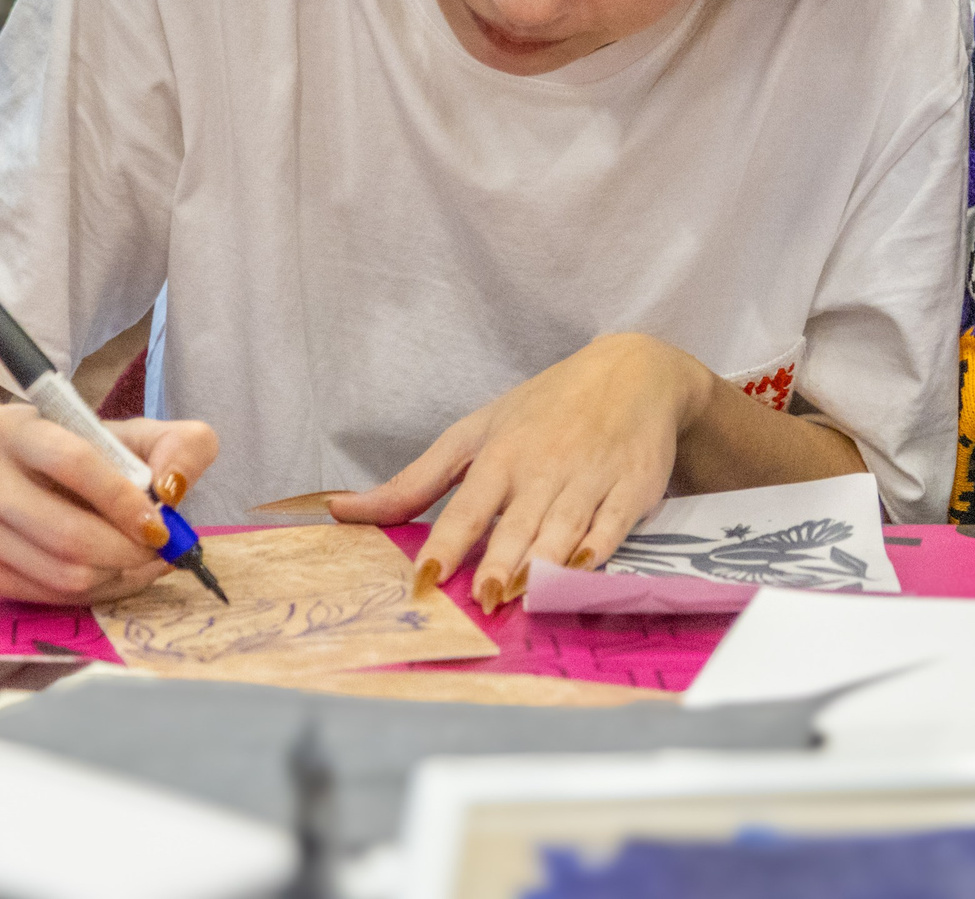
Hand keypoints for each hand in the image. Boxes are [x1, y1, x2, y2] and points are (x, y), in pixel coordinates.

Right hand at [0, 405, 217, 603]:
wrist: (15, 475)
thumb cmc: (85, 452)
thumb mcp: (137, 434)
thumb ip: (178, 446)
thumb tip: (171, 489)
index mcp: (11, 427)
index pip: (72, 463)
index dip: (123, 500)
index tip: (160, 523)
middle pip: (65, 532)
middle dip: (127, 549)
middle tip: (159, 548)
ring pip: (61, 572)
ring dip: (117, 574)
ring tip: (144, 559)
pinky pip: (49, 596)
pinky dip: (97, 591)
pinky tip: (116, 572)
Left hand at [330, 332, 712, 610]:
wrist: (634, 373)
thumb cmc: (545, 408)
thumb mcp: (475, 433)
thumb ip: (413, 482)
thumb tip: (340, 510)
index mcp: (500, 456)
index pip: (467, 509)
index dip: (446, 546)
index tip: (425, 581)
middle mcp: (543, 468)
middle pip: (517, 524)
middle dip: (501, 561)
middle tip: (484, 601)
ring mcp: (591, 478)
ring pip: (563, 527)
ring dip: (543, 562)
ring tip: (522, 597)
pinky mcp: (634, 488)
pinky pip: (615, 523)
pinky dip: (600, 547)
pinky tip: (582, 568)